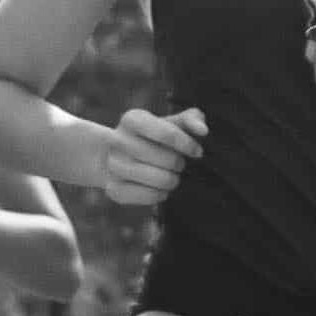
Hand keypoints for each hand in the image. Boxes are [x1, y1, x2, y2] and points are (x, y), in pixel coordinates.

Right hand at [92, 107, 207, 207]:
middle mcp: (117, 140)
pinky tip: (161, 189)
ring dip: (172, 180)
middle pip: (166, 159)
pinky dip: (160, 194)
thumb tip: (202, 131)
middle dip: (180, 164)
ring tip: (171, 176)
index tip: (197, 152)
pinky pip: (148, 196)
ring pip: (158, 179)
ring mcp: (113, 165)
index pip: (167, 133)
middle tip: (179, 164)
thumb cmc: (154, 137)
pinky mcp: (113, 189)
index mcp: (132, 119)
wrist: (119, 156)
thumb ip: (191, 119)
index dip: (187, 145)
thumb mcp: (171, 123)